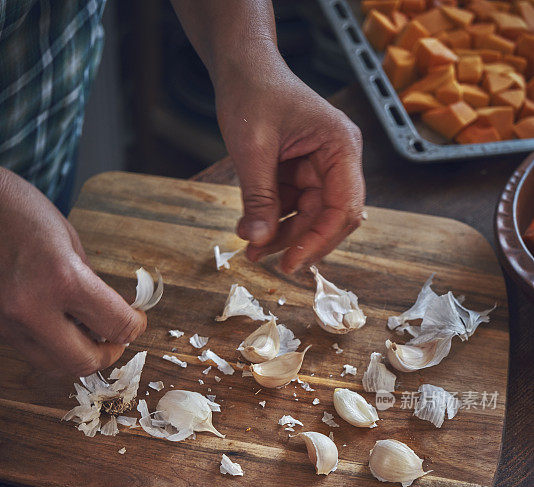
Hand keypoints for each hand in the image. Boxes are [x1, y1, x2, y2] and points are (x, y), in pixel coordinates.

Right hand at [0, 169, 145, 375]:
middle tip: (117, 338)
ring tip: (90, 335)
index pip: (115, 324)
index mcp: (61, 278)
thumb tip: (109, 314)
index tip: (136, 320)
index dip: (134, 326)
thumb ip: (91, 283)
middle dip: (109, 353)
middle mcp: (32, 308)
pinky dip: (53, 346)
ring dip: (79, 356)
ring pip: (55, 365)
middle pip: (84, 362)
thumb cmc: (18, 211)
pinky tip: (60, 327)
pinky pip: (32, 350)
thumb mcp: (69, 240)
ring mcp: (8, 322)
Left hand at [215, 50, 364, 272]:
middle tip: (267, 261)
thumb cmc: (253, 92)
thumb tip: (260, 241)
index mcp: (340, 147)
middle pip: (328, 218)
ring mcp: (320, 168)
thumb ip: (259, 197)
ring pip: (308, 218)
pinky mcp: (300, 173)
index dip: (320, 241)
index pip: (343, 207)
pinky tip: (250, 231)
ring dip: (280, 236)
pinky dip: (272, 222)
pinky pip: (292, 207)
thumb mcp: (252, 148)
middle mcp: (337, 160)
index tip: (293, 263)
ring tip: (250, 248)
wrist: (241, 67)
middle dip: (297, 242)